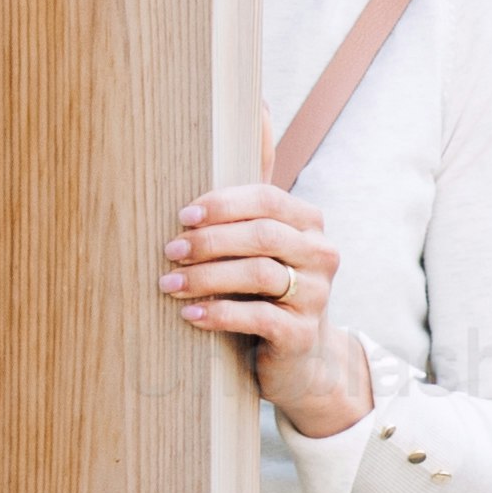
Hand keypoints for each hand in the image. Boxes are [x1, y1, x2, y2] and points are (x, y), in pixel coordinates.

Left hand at [162, 180, 369, 437]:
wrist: (300, 358)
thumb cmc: (267, 293)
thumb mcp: (263, 249)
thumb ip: (249, 207)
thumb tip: (250, 134)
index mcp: (310, 225)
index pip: (268, 199)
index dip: (224, 205)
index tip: (184, 216)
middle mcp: (321, 255)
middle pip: (264, 235)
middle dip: (210, 241)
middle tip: (171, 251)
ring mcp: (316, 296)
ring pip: (260, 274)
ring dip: (207, 277)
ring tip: (170, 284)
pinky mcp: (302, 334)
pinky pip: (259, 317)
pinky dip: (220, 313)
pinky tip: (191, 315)